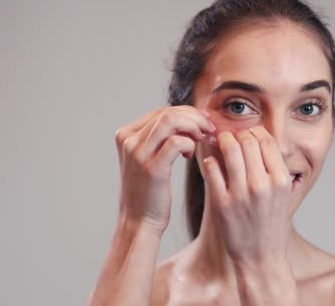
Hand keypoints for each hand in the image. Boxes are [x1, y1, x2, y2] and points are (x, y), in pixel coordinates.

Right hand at [114, 106, 214, 231]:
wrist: (139, 222)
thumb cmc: (149, 191)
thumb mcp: (149, 158)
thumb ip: (162, 137)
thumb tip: (191, 117)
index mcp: (126, 135)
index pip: (162, 111)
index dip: (187, 113)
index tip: (203, 124)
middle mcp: (128, 140)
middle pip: (168, 112)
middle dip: (194, 118)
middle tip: (208, 130)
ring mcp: (137, 153)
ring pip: (172, 121)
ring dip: (194, 127)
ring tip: (201, 140)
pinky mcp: (151, 167)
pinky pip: (177, 142)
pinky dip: (190, 144)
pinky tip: (189, 155)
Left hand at [201, 126, 293, 263]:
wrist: (261, 258)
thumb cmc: (272, 225)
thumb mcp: (282, 195)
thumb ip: (273, 169)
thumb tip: (259, 141)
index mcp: (281, 180)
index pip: (266, 140)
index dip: (254, 132)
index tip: (247, 134)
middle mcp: (262, 185)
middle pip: (247, 140)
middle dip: (237, 134)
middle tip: (230, 136)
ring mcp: (241, 194)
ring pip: (229, 149)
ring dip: (222, 141)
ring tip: (220, 143)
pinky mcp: (222, 204)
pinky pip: (212, 170)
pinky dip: (211, 162)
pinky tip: (212, 164)